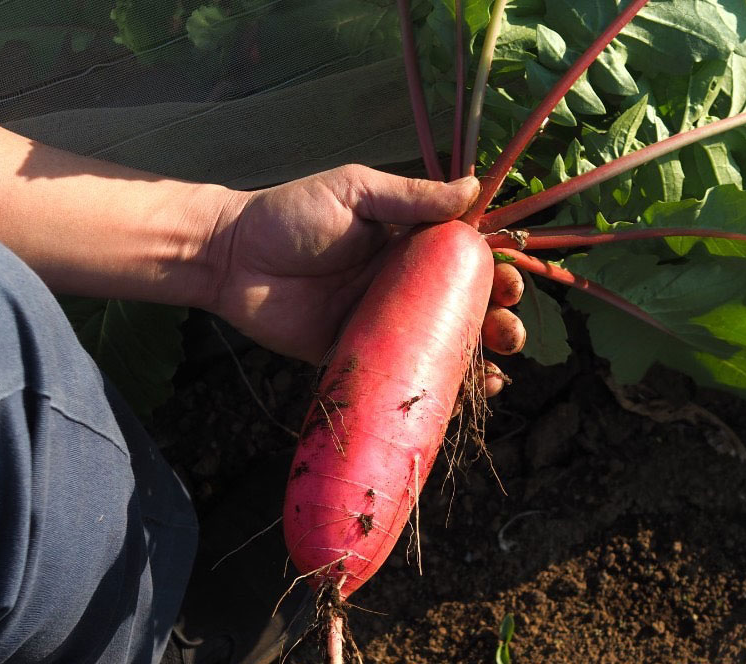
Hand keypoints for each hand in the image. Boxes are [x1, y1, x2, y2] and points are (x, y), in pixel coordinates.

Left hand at [208, 165, 524, 391]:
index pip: (465, 262)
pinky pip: (399, 377)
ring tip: (498, 371)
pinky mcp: (355, 357)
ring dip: (475, 360)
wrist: (232, 259)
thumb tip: (474, 186)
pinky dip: (431, 389)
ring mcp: (380, 325)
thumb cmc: (290, 215)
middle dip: (496, 323)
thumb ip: (411, 196)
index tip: (513, 285)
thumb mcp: (355, 192)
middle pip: (462, 310)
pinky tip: (464, 396)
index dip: (495, 274)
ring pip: (438, 348)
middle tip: (509, 332)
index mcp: (407, 244)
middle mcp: (400, 287)